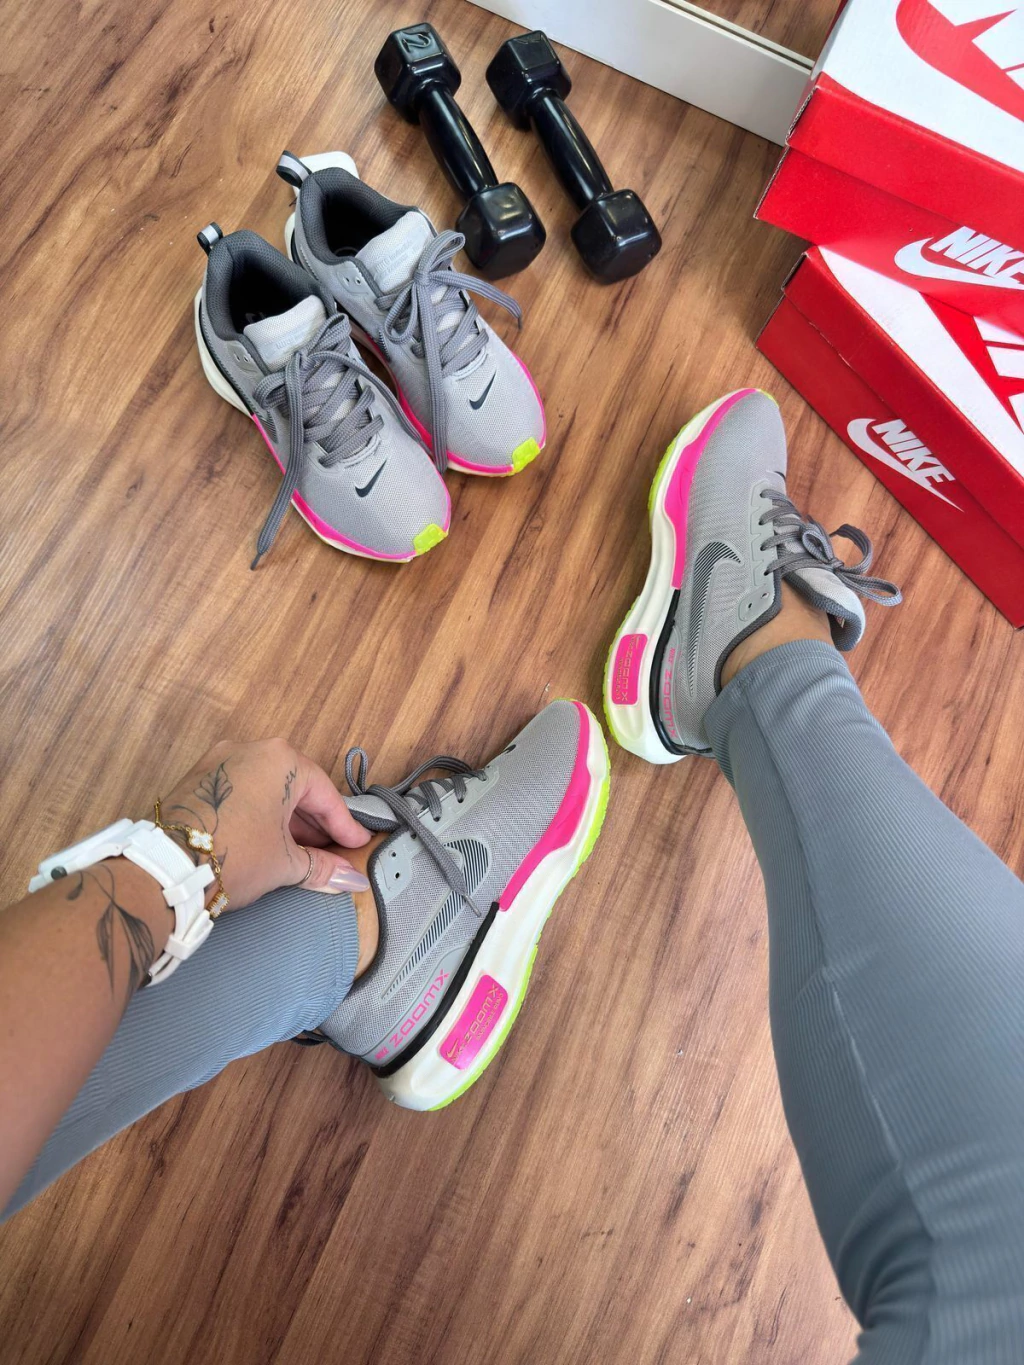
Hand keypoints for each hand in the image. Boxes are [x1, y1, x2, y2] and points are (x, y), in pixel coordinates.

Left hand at [156, 738, 370, 909]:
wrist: (164, 870)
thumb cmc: (231, 856)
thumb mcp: (285, 863)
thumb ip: (322, 867)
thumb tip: (352, 880)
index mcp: (280, 759)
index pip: (324, 795)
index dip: (344, 826)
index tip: (357, 844)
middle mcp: (250, 749)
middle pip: (296, 787)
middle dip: (315, 823)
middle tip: (332, 851)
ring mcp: (220, 761)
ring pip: (267, 788)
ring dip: (287, 820)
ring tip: (301, 852)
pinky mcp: (198, 778)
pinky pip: (242, 791)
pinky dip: (260, 813)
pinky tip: (269, 840)